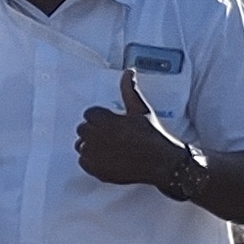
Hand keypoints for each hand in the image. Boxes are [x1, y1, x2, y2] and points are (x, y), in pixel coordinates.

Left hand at [74, 66, 188, 189]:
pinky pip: (83, 162)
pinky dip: (92, 161)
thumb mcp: (140, 110)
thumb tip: (128, 73)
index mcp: (106, 121)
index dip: (101, 118)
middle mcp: (98, 137)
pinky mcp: (96, 170)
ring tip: (109, 147)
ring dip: (91, 145)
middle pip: (83, 129)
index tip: (111, 123)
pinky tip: (106, 158)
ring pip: (81, 145)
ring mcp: (96, 155)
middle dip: (95, 130)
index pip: (89, 114)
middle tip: (111, 135)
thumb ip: (129, 90)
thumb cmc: (153, 137)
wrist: (162, 162)